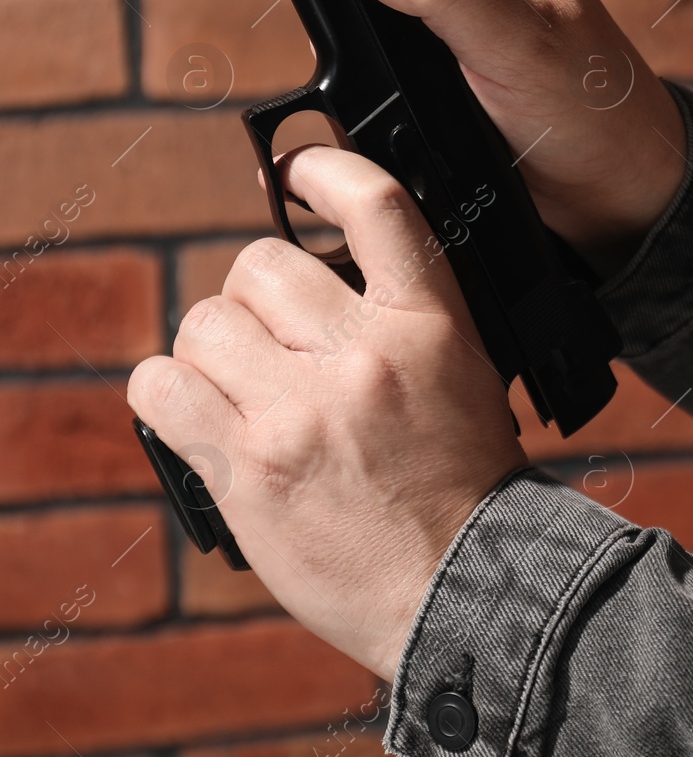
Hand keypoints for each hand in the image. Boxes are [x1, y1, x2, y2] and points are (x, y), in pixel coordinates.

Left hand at [126, 145, 527, 681]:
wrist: (464, 588)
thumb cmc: (468, 489)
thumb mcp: (468, 380)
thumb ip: (405, 322)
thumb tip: (328, 280)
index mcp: (431, 327)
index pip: (376, 205)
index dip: (326, 168)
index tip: (300, 172)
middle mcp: (364, 356)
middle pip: (259, 264)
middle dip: (256, 297)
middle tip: (273, 343)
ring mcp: (300, 412)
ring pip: (205, 322)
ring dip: (214, 351)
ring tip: (241, 390)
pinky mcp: (248, 467)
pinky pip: (161, 388)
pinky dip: (168, 395)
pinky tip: (198, 415)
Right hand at [332, 0, 686, 277]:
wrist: (616, 191)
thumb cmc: (595, 107)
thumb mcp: (522, 40)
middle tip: (355, 34)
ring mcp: (443, 19)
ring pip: (359, 4)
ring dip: (346, 37)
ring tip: (376, 75)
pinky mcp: (431, 68)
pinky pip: (372, 58)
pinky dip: (361, 76)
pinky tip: (373, 104)